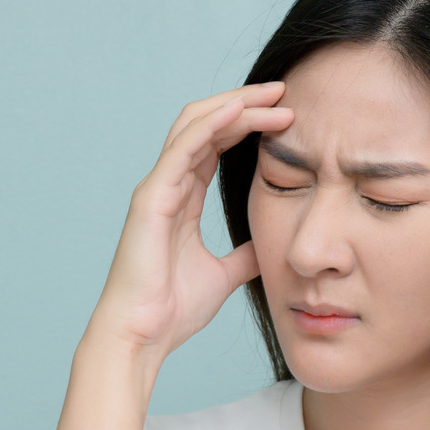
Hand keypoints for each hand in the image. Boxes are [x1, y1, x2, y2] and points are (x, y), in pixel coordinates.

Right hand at [87, 82, 291, 356]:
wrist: (142, 338)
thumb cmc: (172, 309)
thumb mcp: (224, 275)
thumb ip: (244, 254)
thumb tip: (268, 246)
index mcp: (183, 197)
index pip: (217, 143)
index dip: (248, 122)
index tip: (287, 114)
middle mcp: (168, 184)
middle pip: (207, 124)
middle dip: (246, 103)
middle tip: (285, 91)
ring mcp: (158, 187)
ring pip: (195, 126)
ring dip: (237, 106)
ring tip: (274, 96)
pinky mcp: (152, 198)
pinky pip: (183, 148)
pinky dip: (212, 125)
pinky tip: (240, 111)